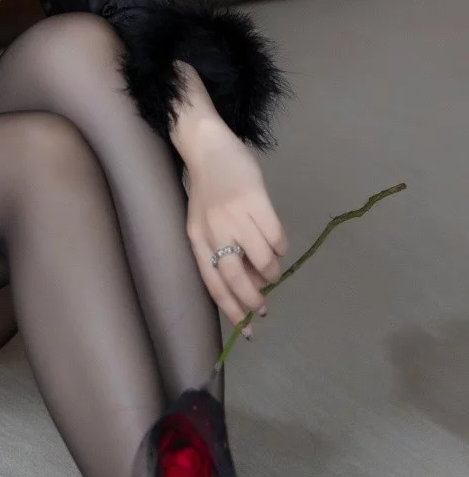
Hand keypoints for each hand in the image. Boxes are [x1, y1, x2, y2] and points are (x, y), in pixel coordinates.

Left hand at [183, 130, 288, 326]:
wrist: (208, 147)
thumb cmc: (207, 190)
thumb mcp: (204, 224)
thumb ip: (221, 252)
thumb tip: (251, 284)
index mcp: (196, 239)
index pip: (213, 283)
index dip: (230, 309)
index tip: (245, 328)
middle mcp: (213, 230)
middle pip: (235, 277)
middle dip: (253, 299)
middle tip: (264, 309)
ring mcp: (235, 215)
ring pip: (262, 259)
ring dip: (272, 272)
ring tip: (272, 270)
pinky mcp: (256, 200)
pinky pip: (276, 236)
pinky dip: (281, 247)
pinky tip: (277, 245)